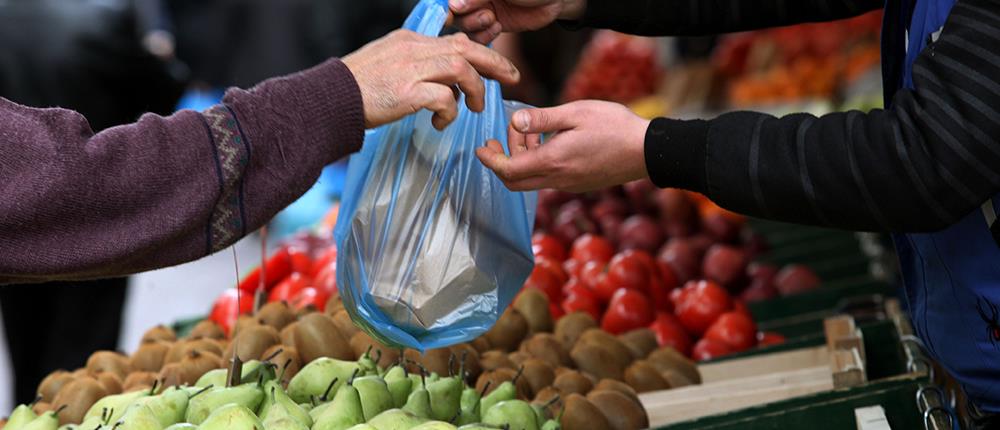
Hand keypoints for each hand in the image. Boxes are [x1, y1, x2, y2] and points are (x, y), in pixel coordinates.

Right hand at [343, 30, 519, 129]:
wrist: (328, 99)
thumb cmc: (356, 88)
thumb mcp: (387, 64)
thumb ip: (414, 65)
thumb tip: (442, 82)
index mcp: (410, 41)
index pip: (455, 41)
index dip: (482, 53)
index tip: (497, 67)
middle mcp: (413, 50)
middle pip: (466, 49)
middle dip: (495, 63)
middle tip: (512, 78)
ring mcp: (410, 69)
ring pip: (461, 69)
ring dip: (475, 90)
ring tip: (474, 108)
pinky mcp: (407, 92)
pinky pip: (444, 98)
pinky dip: (450, 112)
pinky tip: (441, 123)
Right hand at [449, 0, 586, 43]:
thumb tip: (452, 5)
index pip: (449, 0)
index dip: (447, 8)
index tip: (449, 15)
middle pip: (454, 14)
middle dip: (467, 16)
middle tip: (487, 14)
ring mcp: (482, 11)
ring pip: (464, 27)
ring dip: (476, 26)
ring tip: (493, 19)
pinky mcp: (493, 25)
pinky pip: (478, 38)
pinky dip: (484, 37)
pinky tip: (498, 27)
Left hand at [477, 100, 650, 191]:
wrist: (647, 151)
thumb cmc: (614, 127)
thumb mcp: (575, 113)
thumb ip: (542, 119)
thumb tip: (515, 121)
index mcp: (553, 161)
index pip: (508, 170)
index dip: (490, 160)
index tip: (481, 147)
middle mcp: (557, 179)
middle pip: (514, 182)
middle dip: (502, 161)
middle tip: (501, 138)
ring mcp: (569, 185)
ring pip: (532, 180)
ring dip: (523, 159)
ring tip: (532, 132)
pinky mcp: (579, 184)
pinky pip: (548, 179)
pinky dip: (539, 163)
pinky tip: (550, 142)